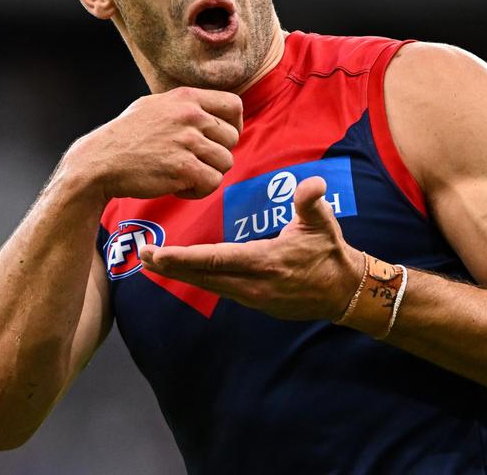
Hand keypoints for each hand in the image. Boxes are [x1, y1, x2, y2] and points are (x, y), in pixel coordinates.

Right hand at [64, 87, 242, 200]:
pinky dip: (199, 191)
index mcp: (186, 98)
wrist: (99, 161)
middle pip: (232, 138)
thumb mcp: (154, 105)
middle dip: (217, 154)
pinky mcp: (184, 168)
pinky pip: (213, 182)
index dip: (234, 125)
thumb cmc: (125, 136)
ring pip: (226, 162)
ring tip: (185, 175)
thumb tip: (213, 111)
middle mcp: (190, 116)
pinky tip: (180, 188)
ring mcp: (187, 141)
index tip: (220, 139)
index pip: (234, 105)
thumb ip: (184, 105)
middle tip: (194, 162)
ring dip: (208, 174)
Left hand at [139, 176, 362, 320]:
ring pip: (208, 285)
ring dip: (180, 273)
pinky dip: (197, 278)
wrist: (344, 291)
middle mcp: (253, 284)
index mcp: (264, 262)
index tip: (158, 253)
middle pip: (202, 277)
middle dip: (170, 267)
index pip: (215, 260)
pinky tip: (182, 270)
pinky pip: (219, 288)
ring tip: (154, 262)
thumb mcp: (323, 224)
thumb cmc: (330, 252)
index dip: (183, 258)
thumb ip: (311, 202)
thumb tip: (312, 185)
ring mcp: (252, 296)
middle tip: (142, 255)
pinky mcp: (254, 301)